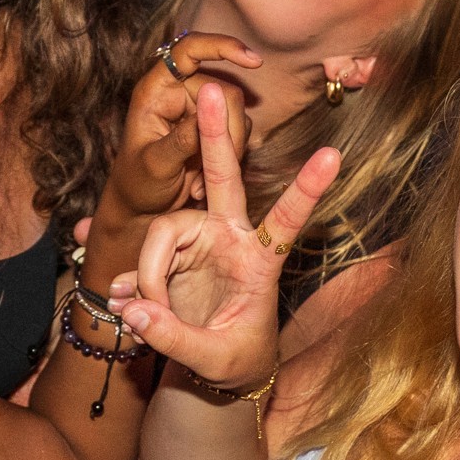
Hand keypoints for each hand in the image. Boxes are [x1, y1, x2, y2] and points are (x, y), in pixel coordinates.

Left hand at [103, 33, 260, 219]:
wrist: (143, 209)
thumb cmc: (137, 184)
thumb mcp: (156, 164)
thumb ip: (182, 138)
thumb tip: (209, 109)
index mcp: (156, 90)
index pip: (189, 50)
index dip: (221, 46)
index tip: (253, 61)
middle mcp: (178, 92)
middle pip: (224, 90)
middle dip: (225, 131)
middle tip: (205, 170)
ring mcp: (197, 108)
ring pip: (237, 113)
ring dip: (226, 148)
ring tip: (197, 178)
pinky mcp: (213, 126)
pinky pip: (239, 130)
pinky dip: (230, 156)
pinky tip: (203, 178)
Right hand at [110, 84, 339, 388]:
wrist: (218, 369)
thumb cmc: (235, 360)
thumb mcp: (214, 361)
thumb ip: (174, 338)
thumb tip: (132, 310)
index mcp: (261, 261)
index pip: (287, 220)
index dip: (307, 189)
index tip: (334, 156)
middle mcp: (231, 238)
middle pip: (224, 179)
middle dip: (216, 136)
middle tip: (209, 90)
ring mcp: (199, 240)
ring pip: (163, 231)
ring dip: (146, 273)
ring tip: (140, 315)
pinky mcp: (170, 253)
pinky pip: (141, 256)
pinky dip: (131, 283)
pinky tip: (125, 305)